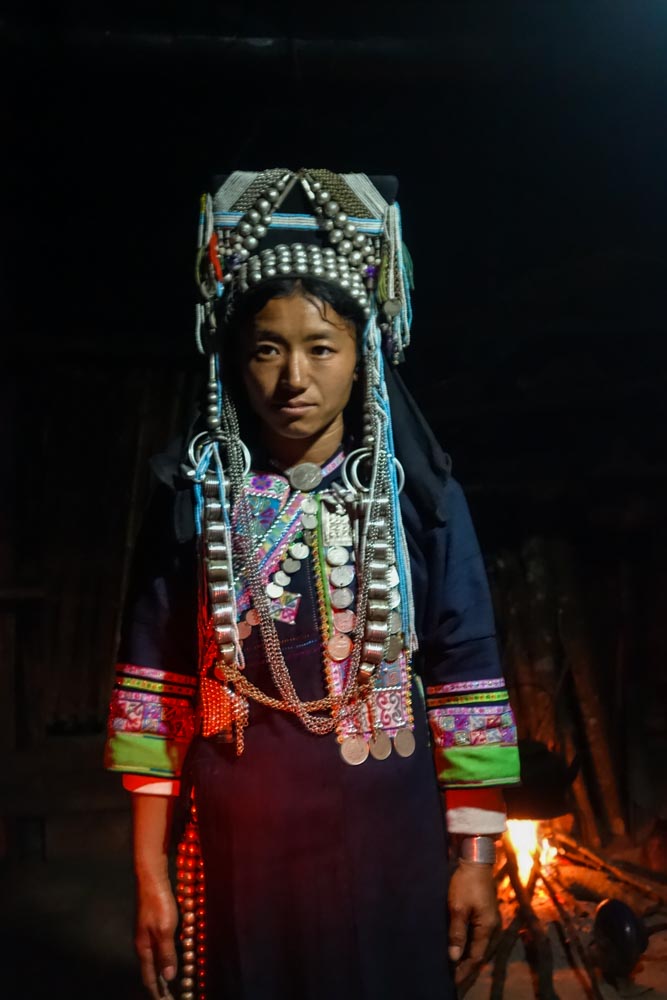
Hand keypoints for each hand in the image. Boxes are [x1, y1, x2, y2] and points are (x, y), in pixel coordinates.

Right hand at [135, 876, 178, 999]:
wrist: (152, 879)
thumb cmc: (158, 904)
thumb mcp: (164, 930)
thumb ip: (166, 953)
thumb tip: (168, 976)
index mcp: (144, 948)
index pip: (149, 976)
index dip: (156, 991)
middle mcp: (144, 944)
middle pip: (152, 970)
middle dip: (161, 985)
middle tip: (172, 996)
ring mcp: (148, 934)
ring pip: (158, 958)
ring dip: (166, 970)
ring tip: (175, 982)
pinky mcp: (155, 925)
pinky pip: (162, 946)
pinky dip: (168, 955)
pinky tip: (177, 956)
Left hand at [448, 859, 499, 985]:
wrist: (476, 860)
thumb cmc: (466, 883)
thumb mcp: (458, 907)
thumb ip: (457, 932)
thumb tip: (454, 957)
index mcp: (487, 927)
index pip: (476, 957)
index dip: (465, 970)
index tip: (454, 981)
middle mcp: (492, 927)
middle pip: (480, 953)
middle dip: (467, 966)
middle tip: (453, 977)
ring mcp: (490, 920)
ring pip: (479, 945)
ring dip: (468, 955)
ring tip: (455, 966)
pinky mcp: (486, 913)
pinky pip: (478, 935)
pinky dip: (470, 944)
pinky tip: (461, 947)